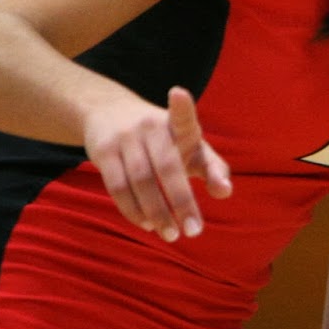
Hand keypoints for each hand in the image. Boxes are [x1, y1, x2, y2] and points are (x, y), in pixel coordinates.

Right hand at [84, 86, 232, 240]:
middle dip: (181, 200)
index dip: (181, 106)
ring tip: (171, 234)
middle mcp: (151, 126)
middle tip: (194, 231)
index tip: (178, 93)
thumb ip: (213, 167)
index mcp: (177, 123)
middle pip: (167, 165)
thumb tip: (225, 191)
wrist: (108, 111)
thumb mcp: (190, 145)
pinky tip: (146, 224)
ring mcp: (125, 138)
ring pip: (141, 180)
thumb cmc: (164, 138)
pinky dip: (132, 209)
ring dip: (157, 212)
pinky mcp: (103, 151)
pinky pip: (117, 186)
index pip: (181, 115)